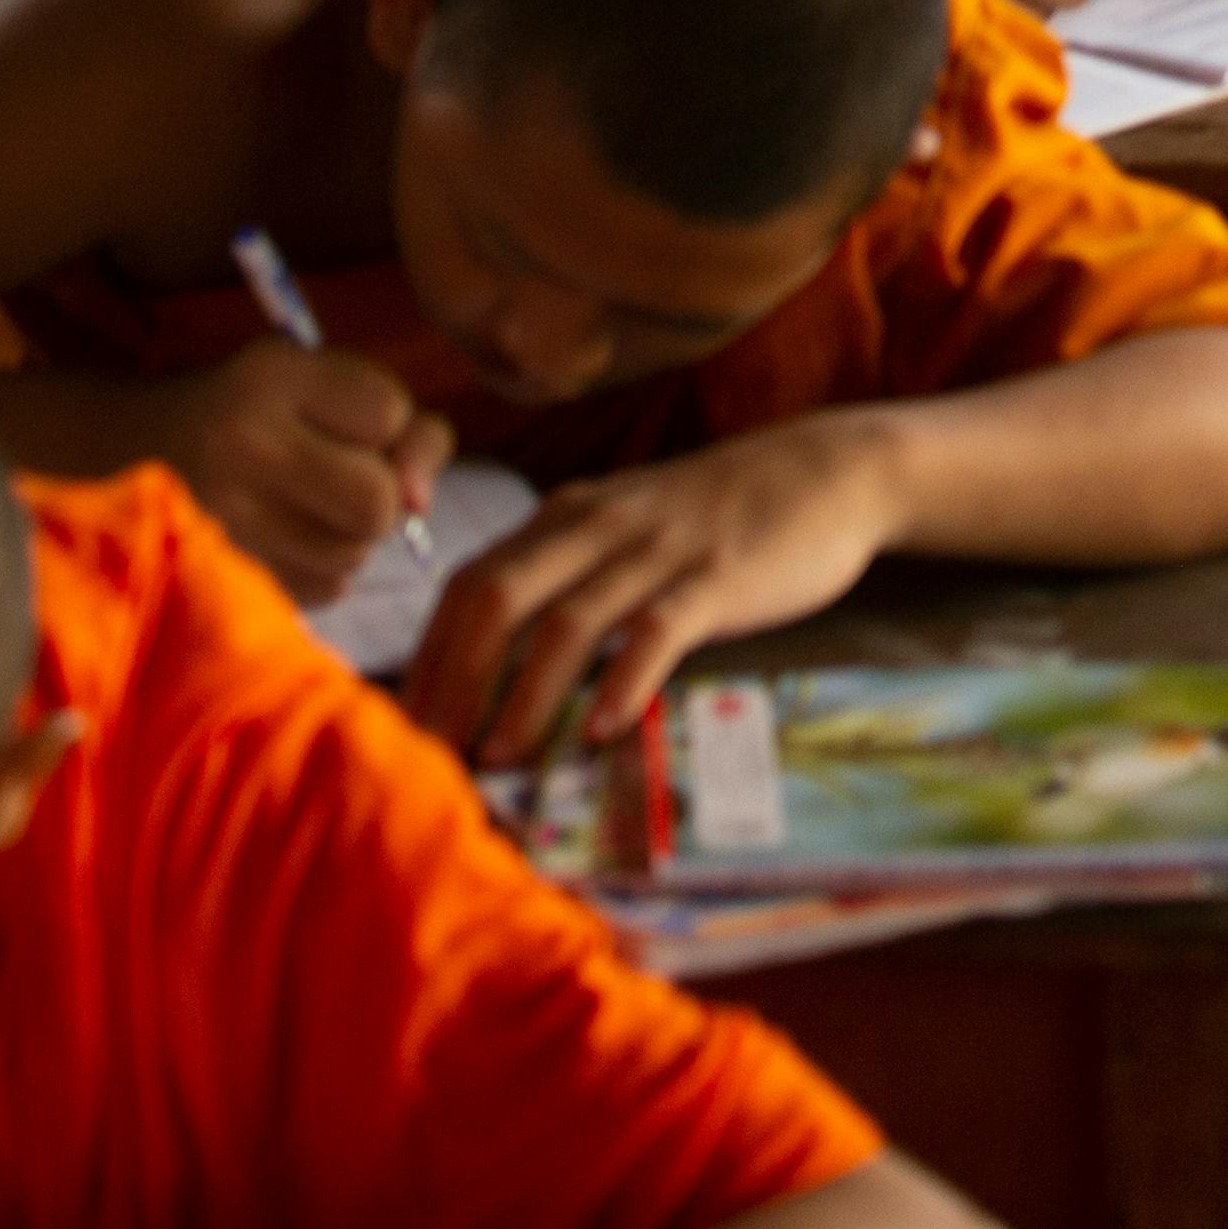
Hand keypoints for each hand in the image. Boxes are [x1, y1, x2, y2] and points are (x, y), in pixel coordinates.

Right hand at [143, 344, 447, 606]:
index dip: (383, 422)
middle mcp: (240, 445)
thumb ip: (403, 426)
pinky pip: (325, 588)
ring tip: (301, 504)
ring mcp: (222, 518)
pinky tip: (280, 537)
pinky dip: (322, 567)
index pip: (389, 412)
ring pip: (354, 553)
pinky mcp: (218, 575)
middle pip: (377, 501)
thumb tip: (420, 503)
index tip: (339, 417)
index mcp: (269, 375)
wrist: (118, 450)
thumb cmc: (250, 412)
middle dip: (378, 495)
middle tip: (341, 478)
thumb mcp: (318, 383)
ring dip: (349, 535)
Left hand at [410, 424, 898, 754]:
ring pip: (567, 622)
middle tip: (430, 753)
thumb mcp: (624, 528)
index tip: (401, 724)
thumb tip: (496, 660)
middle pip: (495, 598)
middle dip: (453, 679)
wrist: (826, 472)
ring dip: (523, 695)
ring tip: (498, 756)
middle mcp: (597, 526)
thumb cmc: (718, 515)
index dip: (428, 655)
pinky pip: (656, 632)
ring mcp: (656, 550)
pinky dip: (620, 682)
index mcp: (565, 516)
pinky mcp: (716, 577)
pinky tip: (599, 729)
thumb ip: (565, 575)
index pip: (467, 583)